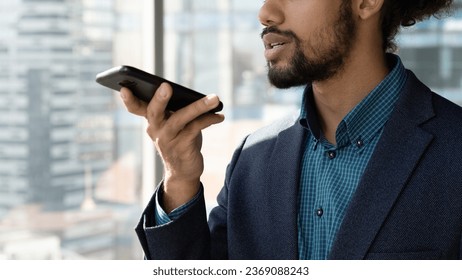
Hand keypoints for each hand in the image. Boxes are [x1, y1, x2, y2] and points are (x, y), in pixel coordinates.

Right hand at [120, 83, 224, 212]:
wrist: (183, 172)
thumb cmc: (179, 141)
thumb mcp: (174, 125)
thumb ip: (177, 110)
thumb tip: (196, 97)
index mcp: (152, 121)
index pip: (136, 108)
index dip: (129, 100)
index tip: (123, 88)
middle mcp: (156, 130)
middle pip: (154, 112)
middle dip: (159, 99)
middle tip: (166, 86)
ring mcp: (168, 140)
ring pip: (180, 118)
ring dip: (199, 107)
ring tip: (215, 98)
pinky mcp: (182, 147)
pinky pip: (196, 128)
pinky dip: (209, 120)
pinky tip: (220, 117)